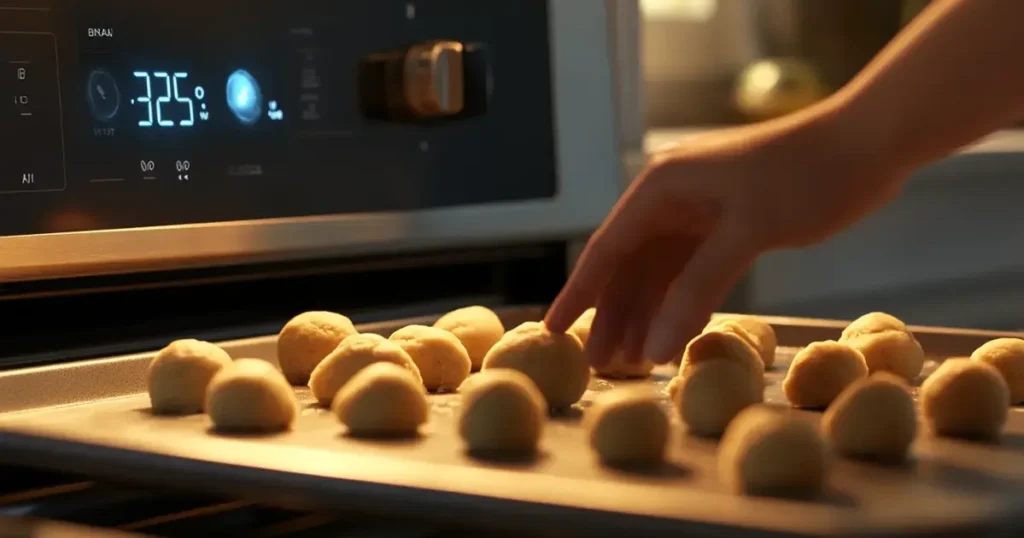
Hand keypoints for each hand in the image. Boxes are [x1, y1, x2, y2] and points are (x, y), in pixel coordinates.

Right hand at [545, 110, 907, 365]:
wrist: (868, 143)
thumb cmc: (806, 175)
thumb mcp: (746, 232)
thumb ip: (695, 291)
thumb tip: (652, 349)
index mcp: (661, 186)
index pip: (606, 249)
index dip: (579, 294)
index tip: (552, 330)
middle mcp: (671, 197)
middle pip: (628, 266)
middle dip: (613, 316)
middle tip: (599, 366)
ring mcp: (699, 211)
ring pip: (658, 273)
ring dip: (645, 315)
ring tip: (631, 363)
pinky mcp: (728, 224)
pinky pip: (689, 272)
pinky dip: (679, 303)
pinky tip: (670, 334)